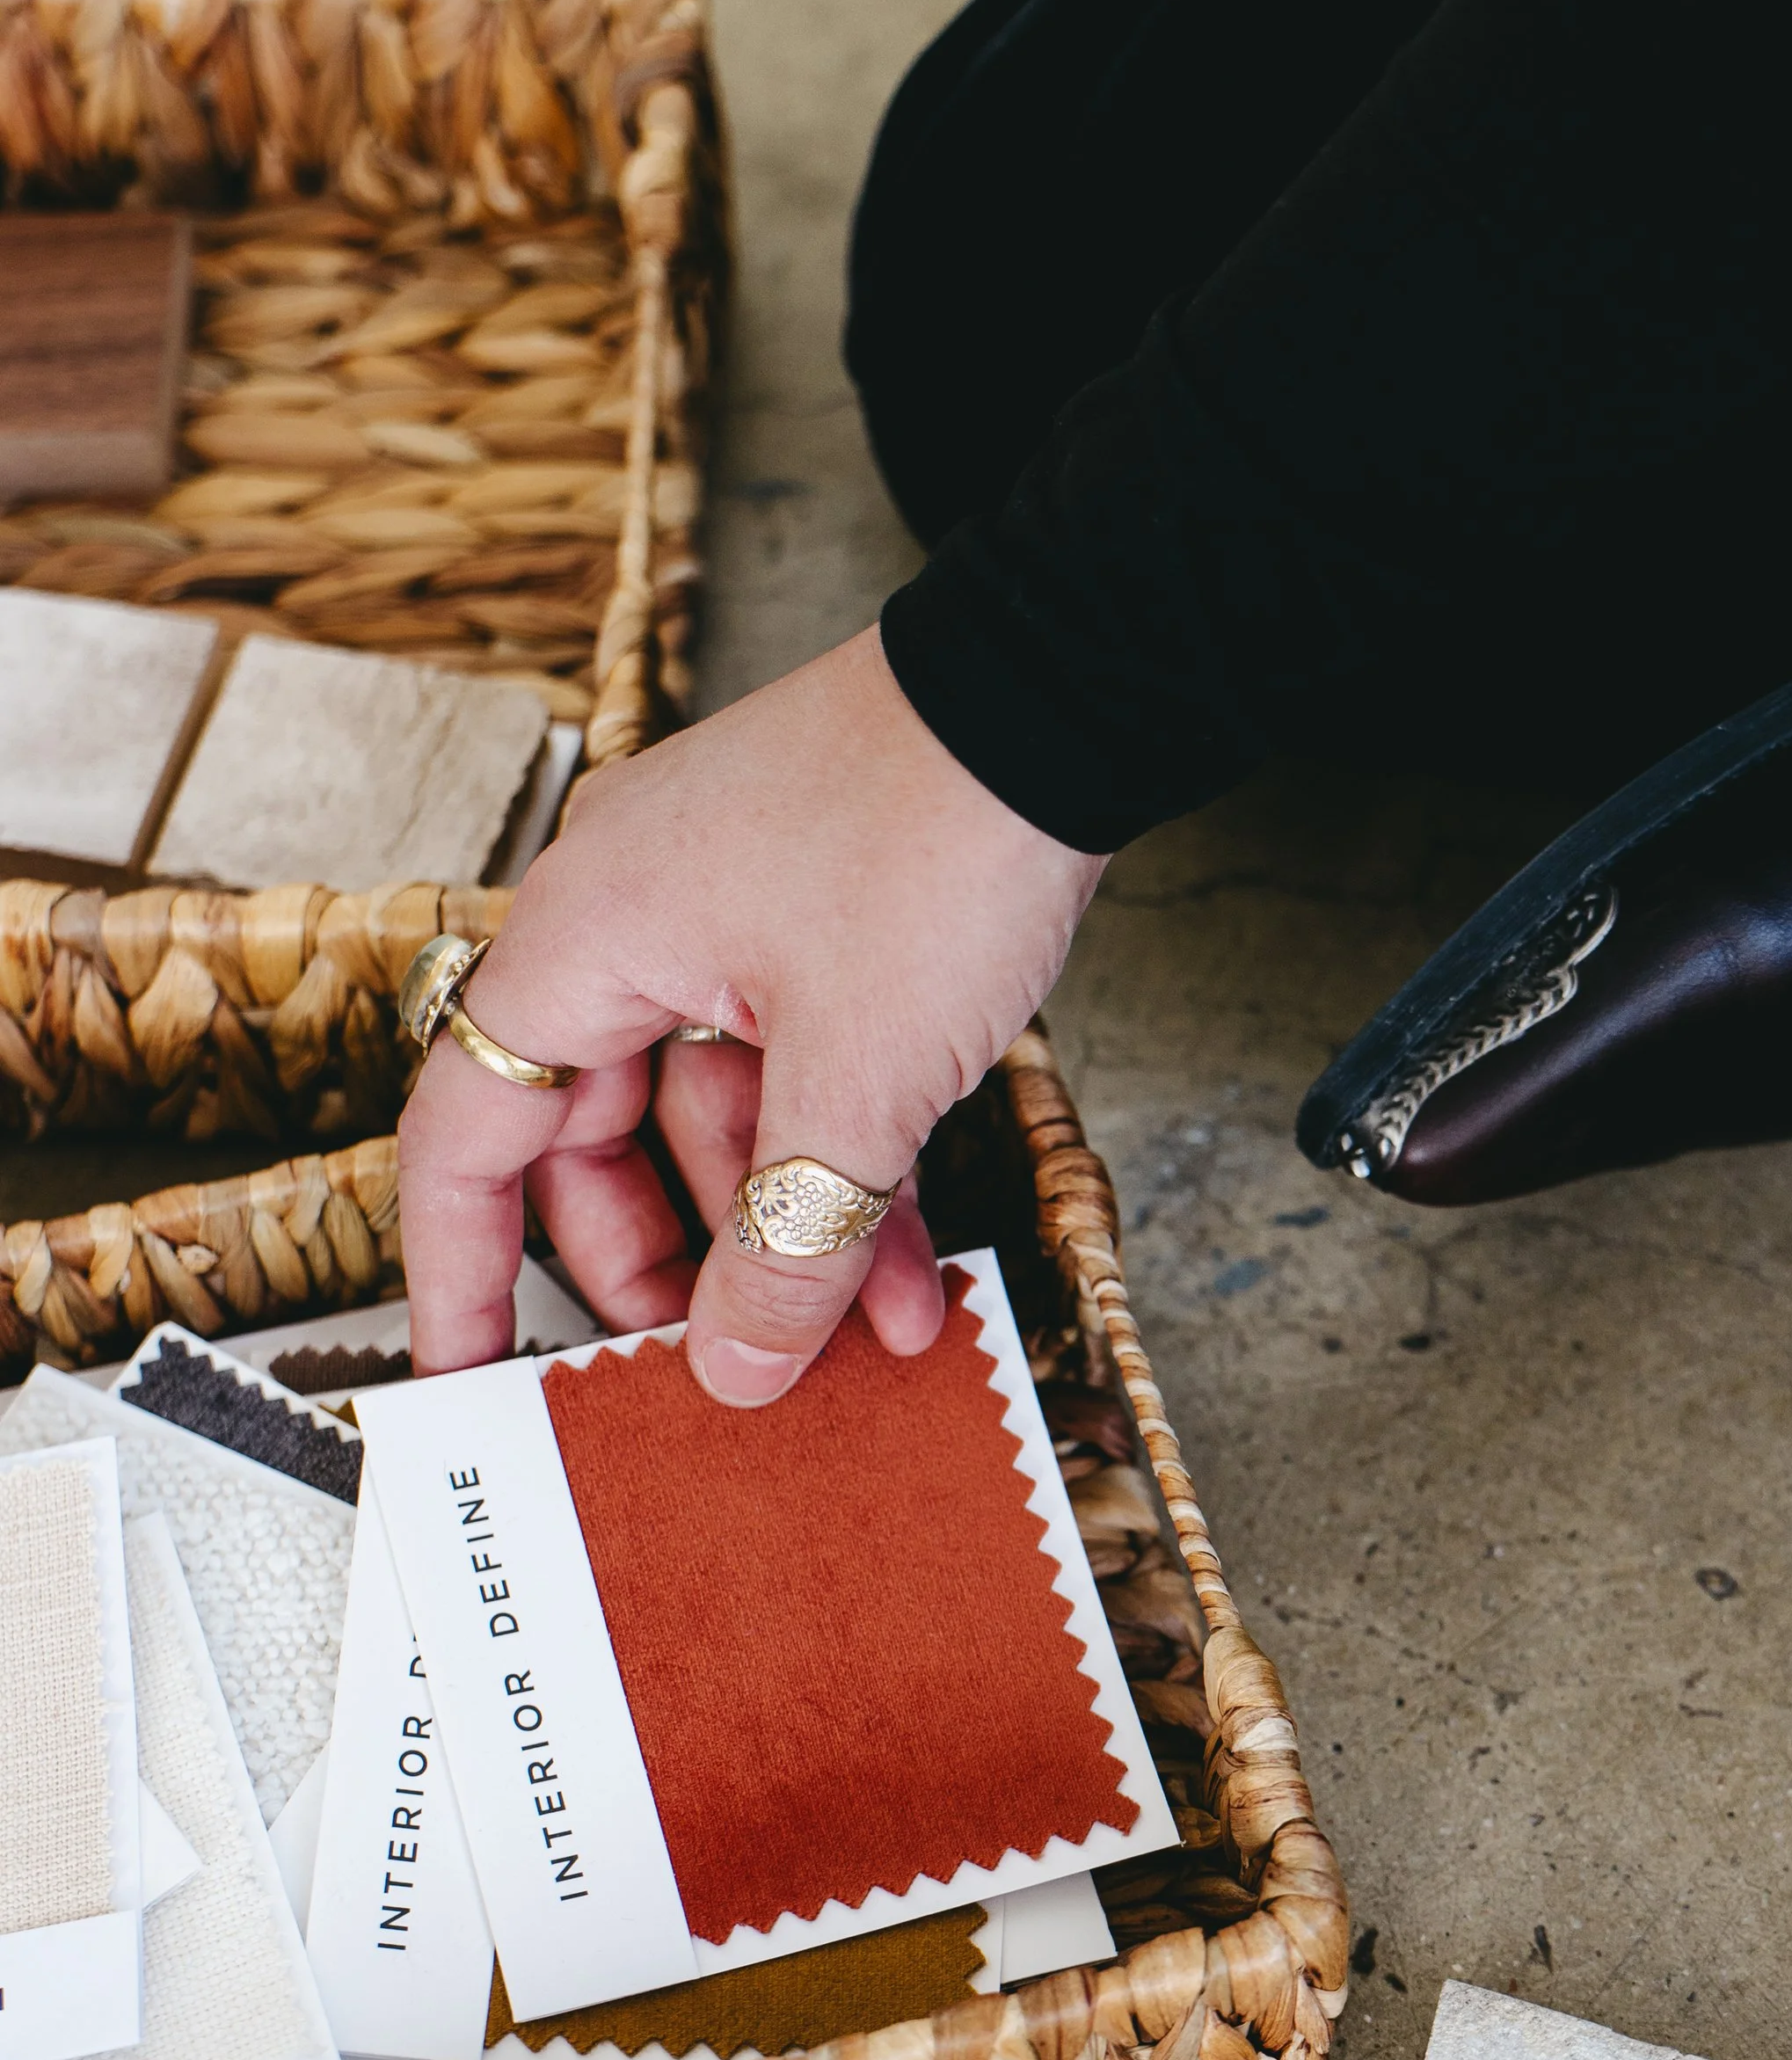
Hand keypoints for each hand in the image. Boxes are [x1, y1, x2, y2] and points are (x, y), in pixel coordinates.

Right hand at [398, 625, 1103, 1399]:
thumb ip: (791, 1243)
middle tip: (727, 1368)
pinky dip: (841, 1163)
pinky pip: (792, 1074)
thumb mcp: (862, 1081)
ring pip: (716, 1121)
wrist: (1065, 684)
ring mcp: (722, 917)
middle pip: (595, 1144)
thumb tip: (739, 1371)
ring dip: (793, 1232)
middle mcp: (628, 922)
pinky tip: (914, 1263)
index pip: (467, 1137)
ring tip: (880, 1334)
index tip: (469, 1375)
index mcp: (582, 940)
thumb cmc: (936, 836)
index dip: (459, 1271)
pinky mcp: (812, 920)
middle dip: (674, 1270)